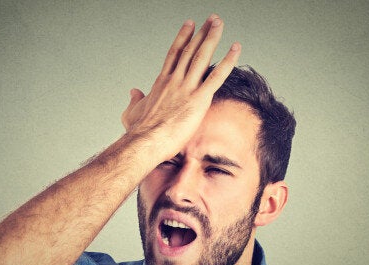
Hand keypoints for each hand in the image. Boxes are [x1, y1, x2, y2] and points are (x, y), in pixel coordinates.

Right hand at [121, 14, 240, 157]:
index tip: (191, 24)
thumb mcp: (131, 112)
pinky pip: (217, 76)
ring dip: (213, 37)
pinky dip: (228, 61)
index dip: (184, 37)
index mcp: (161, 82)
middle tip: (212, 19)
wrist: (145, 142)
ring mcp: (186, 88)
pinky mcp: (198, 99)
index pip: (174, 53)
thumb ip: (134, 100)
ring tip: (220, 23)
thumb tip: (133, 91)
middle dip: (202, 32)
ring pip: (202, 56)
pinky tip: (236, 48)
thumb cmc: (138, 131)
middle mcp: (175, 80)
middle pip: (191, 50)